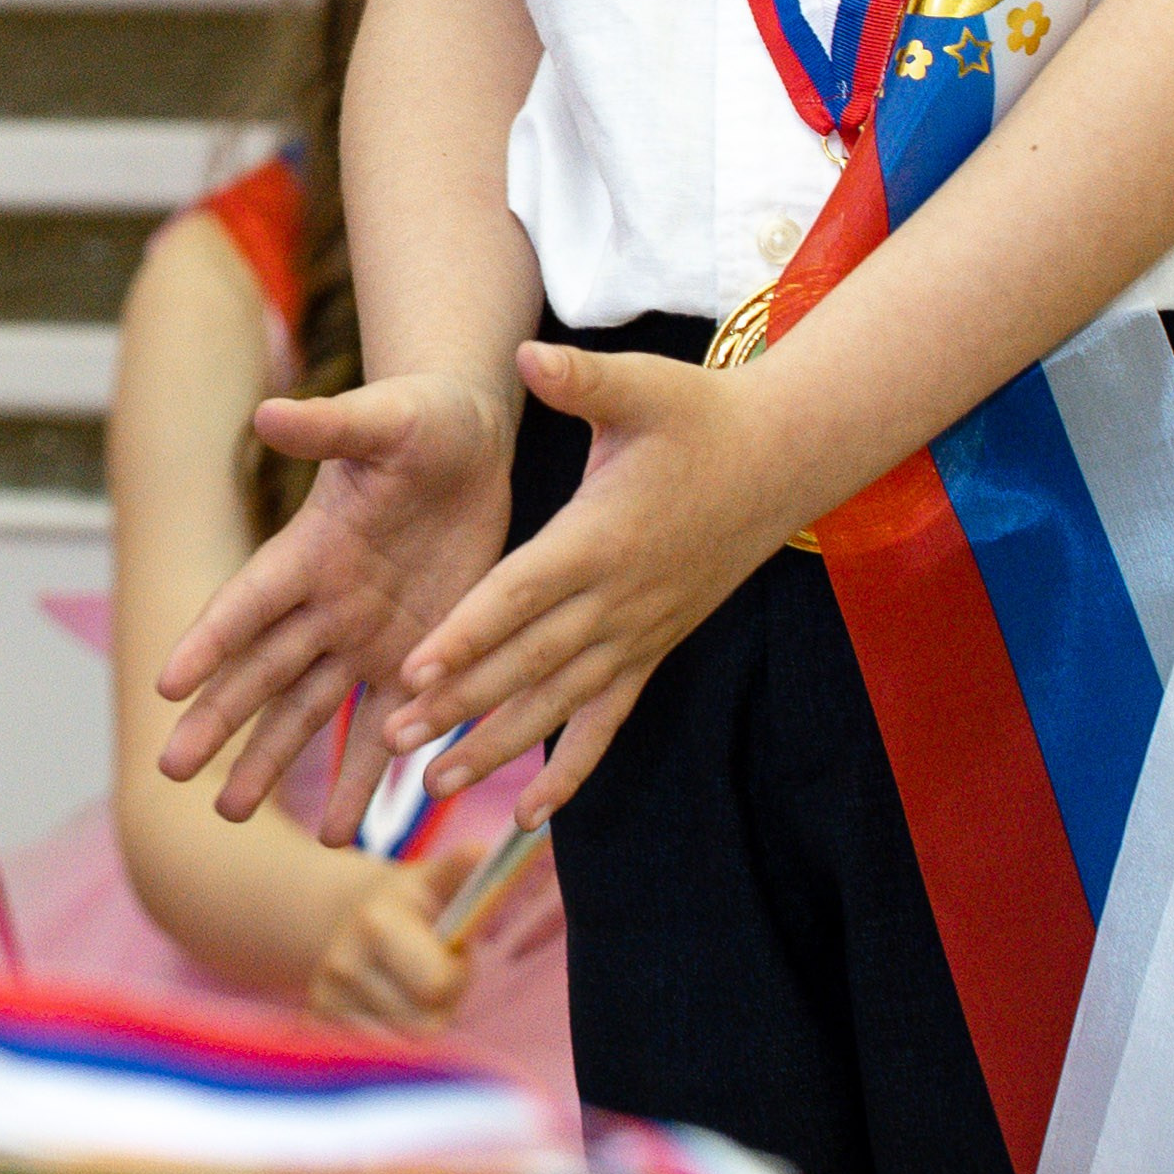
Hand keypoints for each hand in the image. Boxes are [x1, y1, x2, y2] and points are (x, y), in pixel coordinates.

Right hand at [158, 370, 513, 838]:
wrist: (470, 445)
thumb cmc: (419, 419)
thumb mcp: (384, 419)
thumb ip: (330, 428)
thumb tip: (268, 413)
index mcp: (310, 548)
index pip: (249, 602)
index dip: (210, 640)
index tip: (166, 684)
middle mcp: (327, 603)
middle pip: (262, 670)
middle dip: (220, 720)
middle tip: (171, 771)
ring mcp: (367, 637)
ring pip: (308, 712)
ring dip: (272, 761)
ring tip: (230, 814)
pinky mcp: (416, 658)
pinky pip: (387, 727)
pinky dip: (366, 777)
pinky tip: (342, 830)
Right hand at [306, 847, 475, 1034]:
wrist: (347, 920)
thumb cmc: (410, 906)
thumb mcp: (436, 882)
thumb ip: (461, 871)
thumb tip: (480, 849)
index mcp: (376, 923)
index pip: (438, 986)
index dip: (456, 974)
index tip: (449, 952)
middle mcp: (341, 963)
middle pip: (423, 1028)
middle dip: (439, 1006)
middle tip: (430, 975)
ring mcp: (324, 999)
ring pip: (402, 1050)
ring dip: (415, 1027)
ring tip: (407, 990)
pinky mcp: (316, 1028)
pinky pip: (376, 1060)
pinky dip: (389, 1044)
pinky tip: (384, 1009)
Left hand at [384, 340, 800, 824]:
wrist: (781, 458)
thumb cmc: (702, 415)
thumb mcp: (644, 385)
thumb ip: (582, 379)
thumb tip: (526, 356)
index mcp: (601, 535)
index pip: (523, 594)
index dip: (468, 633)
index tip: (413, 667)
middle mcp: (618, 598)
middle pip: (528, 662)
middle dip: (459, 703)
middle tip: (392, 739)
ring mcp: (638, 633)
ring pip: (558, 703)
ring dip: (497, 744)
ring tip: (433, 782)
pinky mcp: (653, 649)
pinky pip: (608, 721)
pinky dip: (572, 771)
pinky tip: (530, 817)